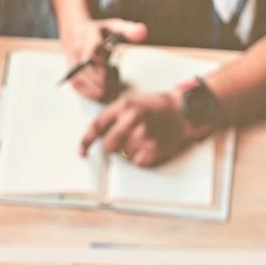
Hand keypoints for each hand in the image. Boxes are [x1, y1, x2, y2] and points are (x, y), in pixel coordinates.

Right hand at [60, 17, 146, 101]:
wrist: (76, 32)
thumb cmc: (100, 32)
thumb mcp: (115, 26)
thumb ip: (130, 30)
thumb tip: (143, 32)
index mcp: (89, 35)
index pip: (94, 49)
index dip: (103, 61)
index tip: (113, 66)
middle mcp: (78, 49)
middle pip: (87, 68)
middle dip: (103, 79)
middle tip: (115, 84)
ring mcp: (72, 62)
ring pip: (81, 79)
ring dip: (96, 89)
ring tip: (109, 91)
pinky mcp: (70, 72)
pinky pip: (76, 85)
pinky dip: (88, 93)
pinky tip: (100, 95)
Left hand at [79, 90, 193, 166]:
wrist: (183, 110)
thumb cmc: (155, 107)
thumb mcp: (131, 102)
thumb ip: (112, 116)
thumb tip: (94, 136)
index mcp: (124, 106)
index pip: (97, 127)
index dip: (86, 142)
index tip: (82, 152)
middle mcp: (133, 119)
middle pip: (109, 146)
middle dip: (113, 147)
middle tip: (125, 141)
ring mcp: (144, 134)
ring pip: (124, 155)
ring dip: (130, 151)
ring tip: (144, 139)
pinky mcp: (154, 148)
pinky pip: (137, 162)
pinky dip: (142, 158)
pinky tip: (150, 145)